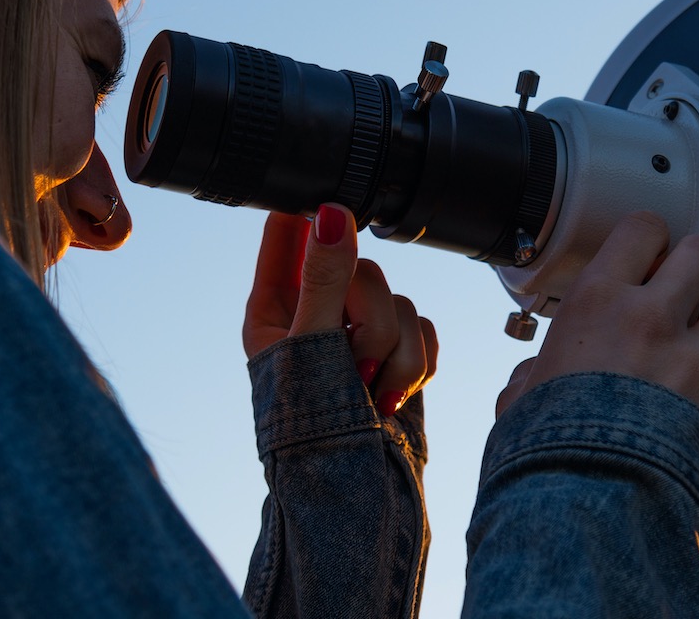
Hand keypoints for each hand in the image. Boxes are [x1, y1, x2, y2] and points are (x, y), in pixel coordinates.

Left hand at [243, 204, 437, 416]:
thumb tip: (332, 214)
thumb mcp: (311, 350)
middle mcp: (316, 313)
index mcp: (275, 307)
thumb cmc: (312, 436)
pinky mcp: (397, 353)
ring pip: (398, 301)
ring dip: (397, 353)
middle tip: (358, 365)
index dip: (311, 211)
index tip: (338, 200)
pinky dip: (417, 362)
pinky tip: (393, 395)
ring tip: (373, 392)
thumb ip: (324, 281)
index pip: (286, 232)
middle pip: (362, 270)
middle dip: (372, 322)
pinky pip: (423, 326)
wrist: (358, 497)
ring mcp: (358, 334)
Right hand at [494, 211, 698, 443]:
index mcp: (597, 301)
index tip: (647, 253)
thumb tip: (531, 380)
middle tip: (685, 287)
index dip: (650, 238)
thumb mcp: (521, 395)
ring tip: (688, 361)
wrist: (590, 499)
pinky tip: (697, 408)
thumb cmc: (549, 447)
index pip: (642, 228)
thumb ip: (534, 374)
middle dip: (698, 266)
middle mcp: (651, 316)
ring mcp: (693, 356)